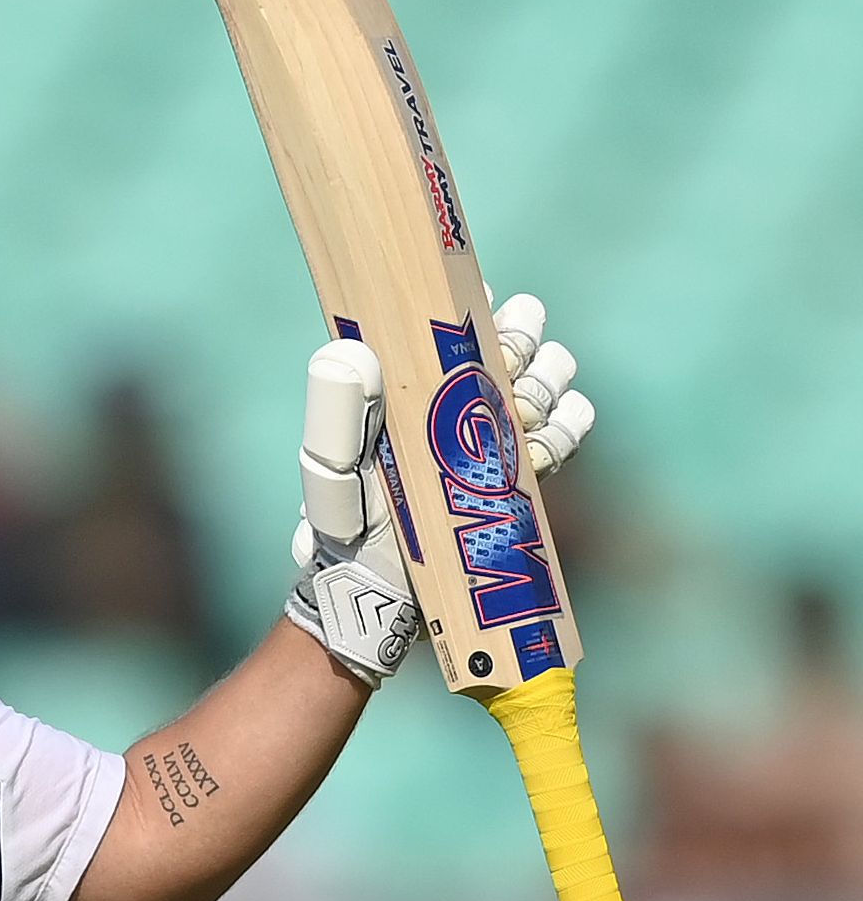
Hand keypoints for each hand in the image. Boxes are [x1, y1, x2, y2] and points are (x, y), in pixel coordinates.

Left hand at [284, 292, 594, 683]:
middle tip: (517, 344)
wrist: (382, 597)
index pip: (450, 328)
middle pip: (510, 347)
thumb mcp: (333, 472)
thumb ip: (338, 416)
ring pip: (542, 383)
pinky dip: (566, 425)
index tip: (484, 303)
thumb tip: (352, 352)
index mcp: (407, 390)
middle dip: (521, 339)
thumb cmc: (348, 530)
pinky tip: (555, 427)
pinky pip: (561, 434)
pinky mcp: (518, 475)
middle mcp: (452, 406)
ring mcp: (490, 439)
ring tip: (535, 389)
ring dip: (547, 378)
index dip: (473, 310)